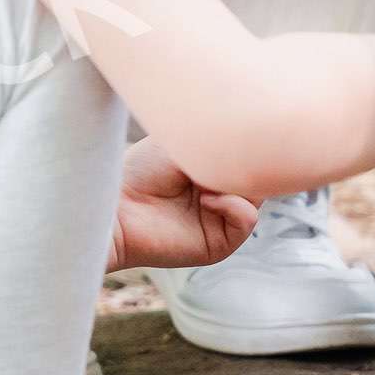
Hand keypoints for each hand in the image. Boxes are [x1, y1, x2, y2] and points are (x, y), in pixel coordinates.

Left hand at [106, 141, 257, 272]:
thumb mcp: (187, 142)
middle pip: (259, 175)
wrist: (115, 206)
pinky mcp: (219, 244)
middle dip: (250, 161)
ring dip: (240, 180)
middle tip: (234, 150)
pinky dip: (235, 205)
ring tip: (209, 175)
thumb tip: (259, 142)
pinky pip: (247, 220)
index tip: (252, 130)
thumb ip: (224, 140)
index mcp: (212, 169)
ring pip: (258, 196)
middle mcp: (220, 194)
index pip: (249, 156)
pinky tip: (208, 198)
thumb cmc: (142, 169)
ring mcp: (220, 219)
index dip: (254, 145)